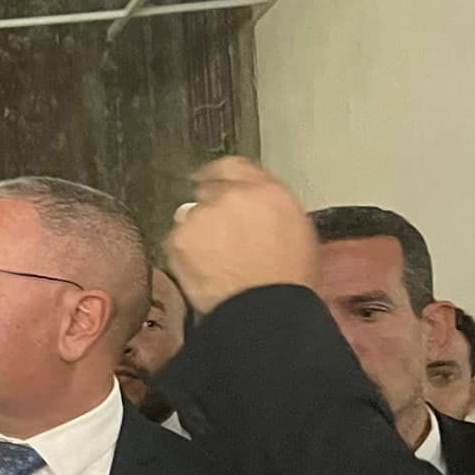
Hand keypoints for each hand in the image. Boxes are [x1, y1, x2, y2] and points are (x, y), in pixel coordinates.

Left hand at [163, 156, 317, 314]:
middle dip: (212, 212)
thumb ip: (268, 205)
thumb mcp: (296, 228)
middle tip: (223, 239)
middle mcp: (232, 196)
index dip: (221, 176)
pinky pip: (178, 240)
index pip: (232, 166)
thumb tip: (254, 202)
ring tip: (219, 261)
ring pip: (191, 217)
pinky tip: (206, 269)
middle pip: (208, 191)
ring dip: (199, 233)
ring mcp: (203, 215)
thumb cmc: (287, 278)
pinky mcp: (180, 237)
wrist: (265, 308)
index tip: (213, 183)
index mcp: (267, 190)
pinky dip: (186, 253)